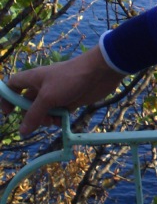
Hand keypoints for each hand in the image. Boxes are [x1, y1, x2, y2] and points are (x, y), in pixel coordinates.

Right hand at [2, 45, 124, 135]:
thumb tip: (22, 131)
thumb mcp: (48, 97)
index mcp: (34, 79)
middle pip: (28, 103)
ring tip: (53, 120)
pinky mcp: (70, 100)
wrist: (100, 72)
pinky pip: (58, 113)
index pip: (13, 85)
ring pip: (44, 110)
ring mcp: (57, 93)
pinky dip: (58, 119)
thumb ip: (34, 114)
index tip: (8, 113)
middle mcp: (43, 86)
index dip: (7, 97)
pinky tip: (63, 121)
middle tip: (38, 121)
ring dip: (46, 119)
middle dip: (31, 115)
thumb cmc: (70, 79)